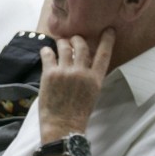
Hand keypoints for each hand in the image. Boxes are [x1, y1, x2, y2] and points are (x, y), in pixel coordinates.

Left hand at [38, 28, 114, 142]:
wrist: (62, 126)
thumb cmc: (77, 113)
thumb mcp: (91, 94)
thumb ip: (89, 77)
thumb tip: (84, 62)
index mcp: (95, 79)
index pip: (104, 54)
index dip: (107, 40)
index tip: (108, 30)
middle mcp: (82, 72)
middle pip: (82, 45)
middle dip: (77, 39)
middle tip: (73, 39)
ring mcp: (65, 72)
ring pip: (64, 46)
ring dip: (62, 42)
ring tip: (60, 43)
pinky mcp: (49, 74)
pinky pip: (48, 54)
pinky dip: (46, 50)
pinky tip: (46, 51)